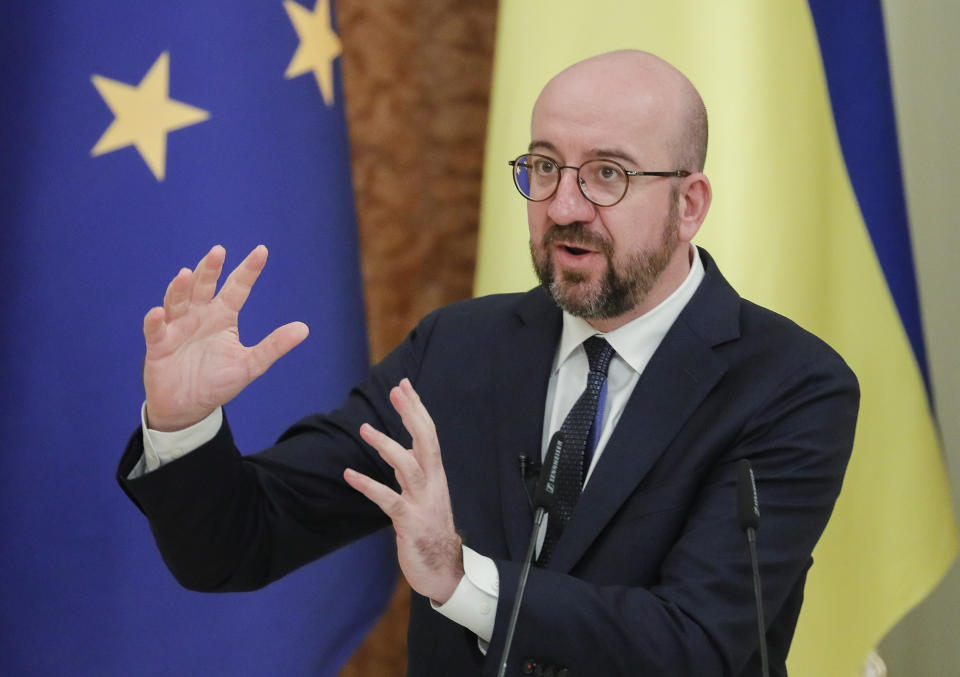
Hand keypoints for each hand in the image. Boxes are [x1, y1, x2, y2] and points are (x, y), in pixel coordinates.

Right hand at [142, 245, 308, 430]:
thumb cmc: (217, 382)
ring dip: (180, 288)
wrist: (188, 407)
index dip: (248, 271)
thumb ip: (273, 346)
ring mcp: (177, 327)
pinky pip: (154, 330)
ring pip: (177, 301)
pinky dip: (154, 321)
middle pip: (204, 286)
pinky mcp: (158, 345)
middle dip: (210, 269)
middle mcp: (199, 316)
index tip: (262, 251)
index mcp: (222, 316)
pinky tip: (158, 312)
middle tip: (219, 251)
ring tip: (185, 274)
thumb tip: (304, 329)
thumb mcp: (250, 365)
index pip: (237, 288)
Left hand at [344, 379, 463, 603]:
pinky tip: (349, 474)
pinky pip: (388, 500)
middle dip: (412, 414)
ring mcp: (423, 502)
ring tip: (364, 429)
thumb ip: (413, 470)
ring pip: (409, 466)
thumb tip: (403, 447)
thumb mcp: (423, 494)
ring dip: (387, 445)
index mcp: (435, 474)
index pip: (428, 434)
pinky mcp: (410, 522)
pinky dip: (369, 485)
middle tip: (397, 391)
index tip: (404, 386)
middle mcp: (433, 483)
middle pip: (426, 441)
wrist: (444, 570)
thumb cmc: (431, 530)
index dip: (416, 409)